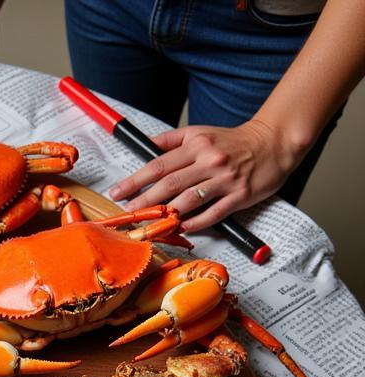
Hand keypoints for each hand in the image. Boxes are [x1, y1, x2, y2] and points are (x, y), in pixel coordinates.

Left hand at [108, 121, 304, 231]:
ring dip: (166, 214)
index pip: (159, 164)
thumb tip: (145, 145)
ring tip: (148, 224)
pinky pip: (213, 213)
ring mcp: (225, 179)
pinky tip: (180, 229)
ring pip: (189, 200)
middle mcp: (209, 160)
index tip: (117, 192)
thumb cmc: (233, 141)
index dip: (135, 180)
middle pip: (170, 183)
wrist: (274, 142)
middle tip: (127, 213)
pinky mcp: (239, 195)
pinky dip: (195, 223)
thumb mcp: (201, 132)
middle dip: (144, 200)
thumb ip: (172, 139)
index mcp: (197, 144)